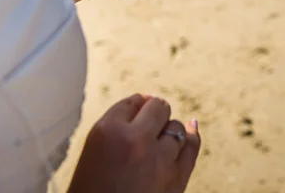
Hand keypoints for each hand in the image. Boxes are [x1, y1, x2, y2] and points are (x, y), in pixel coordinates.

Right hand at [68, 94, 200, 192]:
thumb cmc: (91, 191)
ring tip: (157, 143)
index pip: (132, 102)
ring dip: (168, 131)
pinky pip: (192, 146)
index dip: (136, 108)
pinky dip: (192, 135)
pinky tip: (191, 128)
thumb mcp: (93, 150)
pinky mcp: (175, 180)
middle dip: (155, 114)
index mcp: (108, 130)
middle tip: (147, 126)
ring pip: (176, 127)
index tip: (135, 116)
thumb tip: (147, 100)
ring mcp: (158, 160)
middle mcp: (136, 140)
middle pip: (158, 108)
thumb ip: (117, 125)